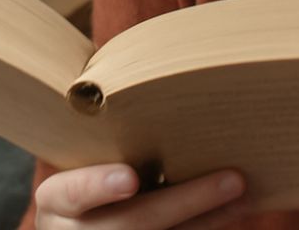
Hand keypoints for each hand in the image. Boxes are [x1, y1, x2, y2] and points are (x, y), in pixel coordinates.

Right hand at [34, 164, 247, 229]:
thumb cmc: (76, 181)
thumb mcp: (72, 163)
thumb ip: (97, 143)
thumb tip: (145, 83)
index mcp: (55, 203)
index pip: (73, 193)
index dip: (100, 186)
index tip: (130, 178)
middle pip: (133, 224)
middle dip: (186, 202)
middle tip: (233, 179)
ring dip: (209, 218)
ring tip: (243, 191)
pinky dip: (205, 227)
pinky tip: (232, 209)